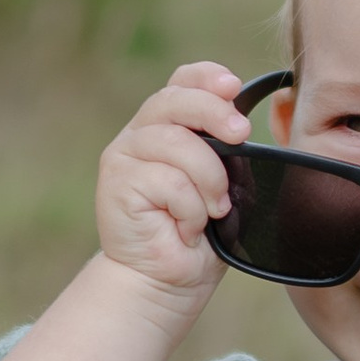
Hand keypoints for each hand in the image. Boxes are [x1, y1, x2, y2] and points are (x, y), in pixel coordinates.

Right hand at [97, 63, 249, 301]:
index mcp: (168, 125)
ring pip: (177, 143)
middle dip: (215, 113)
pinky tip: (185, 228)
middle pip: (176, 100)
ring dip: (208, 181)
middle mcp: (141, 133)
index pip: (182, 81)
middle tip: (241, 136)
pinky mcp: (116, 183)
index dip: (207, 77)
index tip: (233, 88)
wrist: (165, 283)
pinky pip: (169, 182)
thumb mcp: (223, 183)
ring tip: (213, 210)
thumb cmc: (199, 235)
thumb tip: (243, 125)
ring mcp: (124, 156)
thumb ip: (226, 151)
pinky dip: (190, 209)